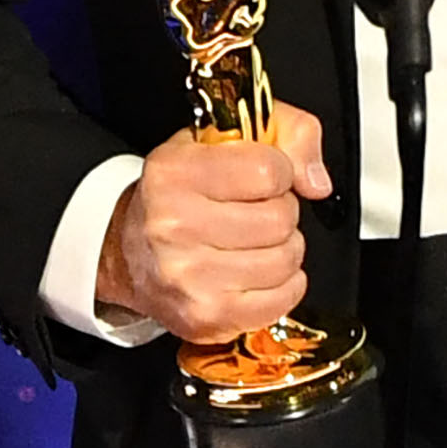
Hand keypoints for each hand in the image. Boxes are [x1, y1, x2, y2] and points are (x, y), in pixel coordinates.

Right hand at [97, 102, 332, 345]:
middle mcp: (173, 225)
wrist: (130, 254)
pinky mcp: (207, 316)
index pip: (268, 170)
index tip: (264, 176)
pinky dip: (284, 284)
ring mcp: (189, 277)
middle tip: (257, 211)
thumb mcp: (221, 138)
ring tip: (256, 241)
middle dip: (281, 212)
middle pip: (280, 218)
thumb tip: (316, 182)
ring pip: (285, 259)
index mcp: (174, 173)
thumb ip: (286, 131)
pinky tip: (259, 271)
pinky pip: (282, 298)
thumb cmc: (179, 194)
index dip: (279, 171)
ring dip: (283, 248)